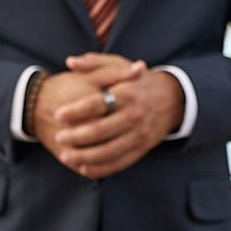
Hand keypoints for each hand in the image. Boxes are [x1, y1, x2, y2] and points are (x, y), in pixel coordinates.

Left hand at [31, 54, 180, 178]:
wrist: (173, 99)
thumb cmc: (138, 81)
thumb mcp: (120, 65)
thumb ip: (95, 63)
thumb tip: (70, 62)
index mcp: (127, 93)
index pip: (97, 104)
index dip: (75, 111)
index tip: (57, 115)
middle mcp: (134, 115)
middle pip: (100, 131)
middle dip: (75, 137)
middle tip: (59, 137)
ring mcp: (139, 134)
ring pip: (108, 151)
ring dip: (84, 157)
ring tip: (65, 156)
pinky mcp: (142, 148)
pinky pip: (120, 162)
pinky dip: (101, 169)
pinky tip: (83, 168)